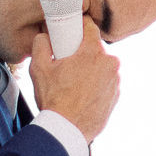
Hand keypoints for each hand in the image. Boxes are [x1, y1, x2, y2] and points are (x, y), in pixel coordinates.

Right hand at [30, 16, 119, 141]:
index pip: (90, 27)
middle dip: (82, 53)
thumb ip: (41, 45)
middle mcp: (110, 63)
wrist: (67, 129)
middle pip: (95, 49)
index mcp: (93, 52)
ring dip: (90, 70)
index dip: (79, 26)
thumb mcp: (39, 68)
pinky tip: (82, 94)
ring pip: (101, 67)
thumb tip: (44, 37)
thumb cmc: (55, 100)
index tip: (71, 30)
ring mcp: (115, 80)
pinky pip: (106, 83)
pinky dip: (96, 85)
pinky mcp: (117, 95)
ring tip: (73, 84)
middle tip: (67, 64)